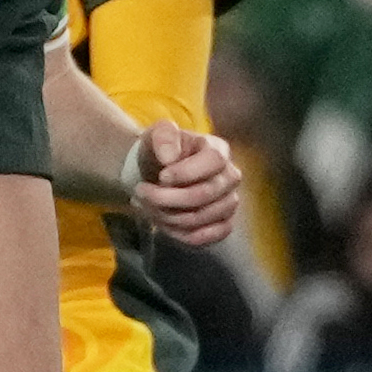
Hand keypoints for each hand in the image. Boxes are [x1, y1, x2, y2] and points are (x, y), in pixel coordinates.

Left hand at [130, 122, 241, 249]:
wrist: (156, 172)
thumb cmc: (161, 151)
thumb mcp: (157, 134)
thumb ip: (164, 135)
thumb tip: (169, 157)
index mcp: (218, 150)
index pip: (213, 161)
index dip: (185, 172)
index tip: (161, 176)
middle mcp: (230, 177)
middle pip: (204, 194)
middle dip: (166, 197)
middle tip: (140, 192)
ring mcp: (229, 202)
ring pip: (201, 217)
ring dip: (167, 215)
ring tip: (146, 205)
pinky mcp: (223, 224)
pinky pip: (205, 237)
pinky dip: (178, 233)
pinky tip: (161, 222)